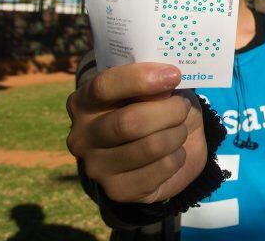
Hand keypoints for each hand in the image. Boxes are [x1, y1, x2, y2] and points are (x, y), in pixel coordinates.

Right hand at [66, 63, 206, 203]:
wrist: (164, 153)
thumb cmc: (156, 110)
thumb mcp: (156, 89)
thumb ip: (155, 82)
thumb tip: (166, 81)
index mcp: (83, 102)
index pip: (103, 87)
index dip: (141, 79)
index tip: (174, 75)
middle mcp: (82, 136)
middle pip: (130, 122)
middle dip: (169, 111)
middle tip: (183, 106)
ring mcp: (96, 167)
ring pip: (151, 146)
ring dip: (177, 133)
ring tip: (180, 129)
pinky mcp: (118, 191)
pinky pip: (162, 168)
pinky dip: (179, 156)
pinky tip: (174, 153)